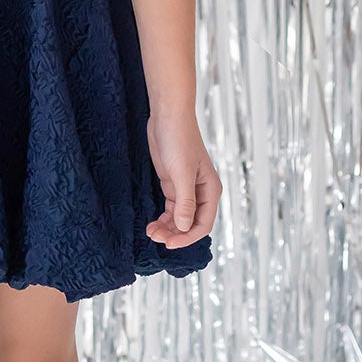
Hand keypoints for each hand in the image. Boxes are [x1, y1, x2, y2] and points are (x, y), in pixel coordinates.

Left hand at [144, 109, 221, 247]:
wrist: (168, 117)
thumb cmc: (179, 140)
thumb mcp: (182, 173)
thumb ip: (185, 202)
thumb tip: (185, 228)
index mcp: (210, 191)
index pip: (203, 224)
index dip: (187, 237)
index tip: (169, 244)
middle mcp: (201, 193)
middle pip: (190, 224)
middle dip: (174, 234)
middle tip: (155, 237)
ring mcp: (186, 189)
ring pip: (179, 218)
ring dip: (167, 228)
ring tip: (150, 232)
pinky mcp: (173, 184)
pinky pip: (170, 209)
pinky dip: (163, 218)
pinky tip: (152, 224)